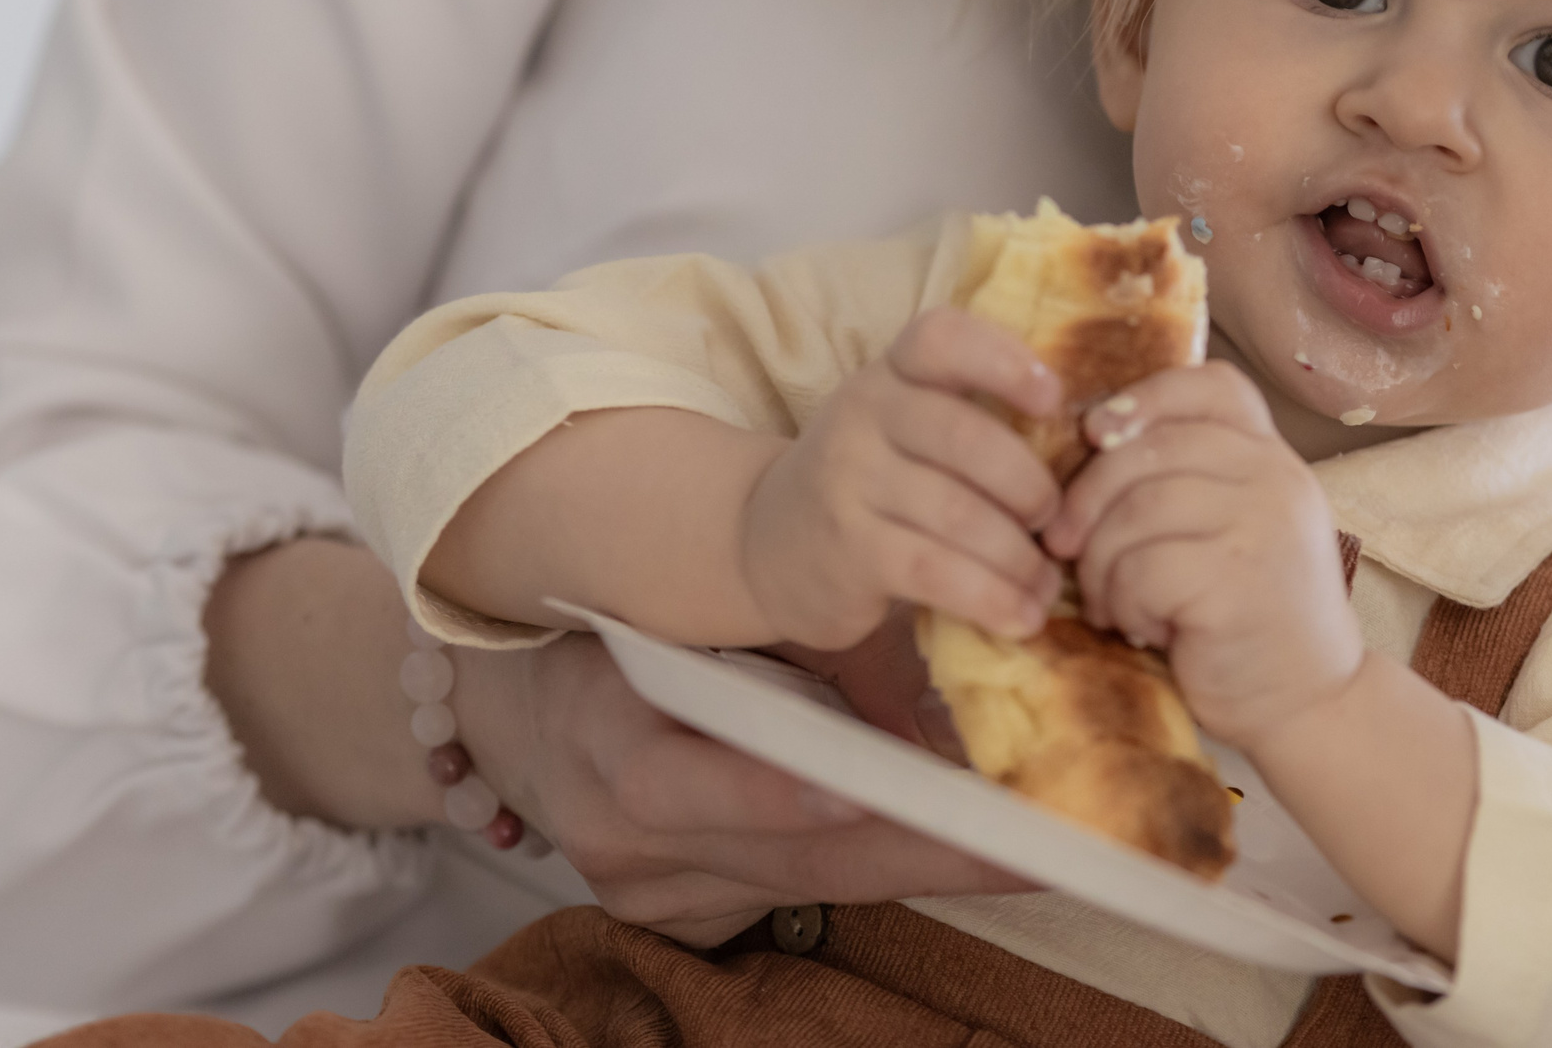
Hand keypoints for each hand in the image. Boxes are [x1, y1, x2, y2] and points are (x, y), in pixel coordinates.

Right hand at [456, 630, 1031, 946]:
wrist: (523, 716)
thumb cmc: (615, 644)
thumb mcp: (671, 629)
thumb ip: (765, 658)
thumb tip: (905, 664)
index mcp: (608, 745)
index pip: (691, 785)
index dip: (778, 798)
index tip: (871, 792)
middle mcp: (624, 842)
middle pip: (785, 862)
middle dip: (916, 852)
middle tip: (1026, 840)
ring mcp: (652, 895)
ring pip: (808, 891)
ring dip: (921, 867)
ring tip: (1028, 848)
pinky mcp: (679, 923)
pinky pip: (795, 903)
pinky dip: (877, 872)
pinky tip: (960, 855)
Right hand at [737, 308, 1064, 649]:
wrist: (766, 544)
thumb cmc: (869, 484)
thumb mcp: (903, 430)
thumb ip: (970, 423)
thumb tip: (1086, 459)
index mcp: (890, 374)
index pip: (940, 338)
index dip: (1003, 360)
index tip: (1054, 400)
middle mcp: (863, 414)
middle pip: (966, 436)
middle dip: (1030, 487)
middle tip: (1057, 524)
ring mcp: (849, 481)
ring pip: (959, 513)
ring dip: (1020, 559)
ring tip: (1046, 585)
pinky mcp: (848, 549)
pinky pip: (936, 570)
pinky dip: (991, 597)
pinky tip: (1020, 616)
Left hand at [1042, 361, 1362, 749]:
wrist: (1309, 702)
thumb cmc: (1246, 616)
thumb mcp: (1228, 528)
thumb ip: (1183, 478)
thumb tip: (1086, 440)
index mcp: (1272, 456)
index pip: (1211, 386)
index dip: (1143, 398)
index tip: (1096, 433)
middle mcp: (1276, 478)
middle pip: (1147, 449)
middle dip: (1086, 500)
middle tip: (1064, 547)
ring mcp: (1263, 525)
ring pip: (1135, 511)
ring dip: (1100, 564)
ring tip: (1110, 602)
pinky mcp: (1238, 581)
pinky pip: (1141, 569)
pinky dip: (1122, 604)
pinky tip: (1143, 628)